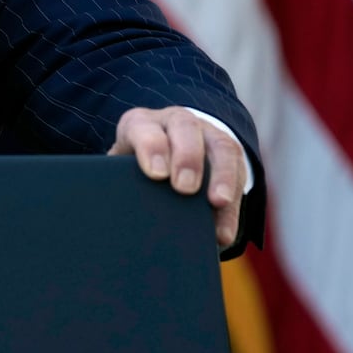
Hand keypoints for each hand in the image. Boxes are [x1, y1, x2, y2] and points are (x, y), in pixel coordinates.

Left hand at [108, 106, 245, 249]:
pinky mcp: (229, 155)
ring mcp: (206, 134)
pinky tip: (224, 230)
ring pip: (220, 146)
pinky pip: (239, 172)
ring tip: (218, 202)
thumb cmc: (133, 167)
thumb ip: (117, 182)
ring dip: (222, 175)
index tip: (155, 174)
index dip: (151, 146)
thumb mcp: (120, 168)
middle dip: (187, 157)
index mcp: (141, 123)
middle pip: (185, 127)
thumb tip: (112, 214)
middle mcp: (175, 122)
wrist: (161, 150)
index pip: (144, 127)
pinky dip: (233, 204)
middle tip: (185, 188)